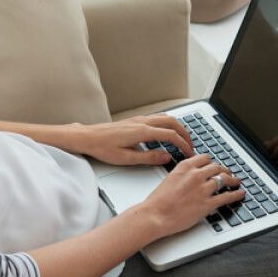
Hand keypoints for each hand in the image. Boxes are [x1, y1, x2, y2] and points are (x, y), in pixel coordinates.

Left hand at [75, 115, 193, 165]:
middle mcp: (142, 122)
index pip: (171, 135)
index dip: (183, 144)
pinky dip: (167, 124)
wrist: (87, 137)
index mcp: (142, 131)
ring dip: (177, 127)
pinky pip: (157, 118)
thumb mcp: (126, 158)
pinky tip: (165, 134)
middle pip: (172, 122)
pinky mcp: (134, 120)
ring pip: (165, 118)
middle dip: (185, 133)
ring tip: (182, 139)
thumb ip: (149, 157)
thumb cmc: (102, 147)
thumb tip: (166, 157)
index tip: (189, 152)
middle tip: (190, 145)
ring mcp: (138, 119)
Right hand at [133, 154, 244, 236]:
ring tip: (236, 181)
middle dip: (224, 169)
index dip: (212, 162)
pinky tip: (240, 193)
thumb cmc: (157, 201)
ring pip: (224, 179)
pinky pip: (227, 197)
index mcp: (185, 167)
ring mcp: (203, 189)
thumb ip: (183, 175)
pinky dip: (236, 194)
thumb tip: (191, 177)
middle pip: (216, 167)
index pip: (205, 158)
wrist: (155, 215)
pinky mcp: (207, 204)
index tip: (214, 165)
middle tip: (228, 172)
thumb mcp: (169, 179)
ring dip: (232, 180)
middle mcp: (196, 175)